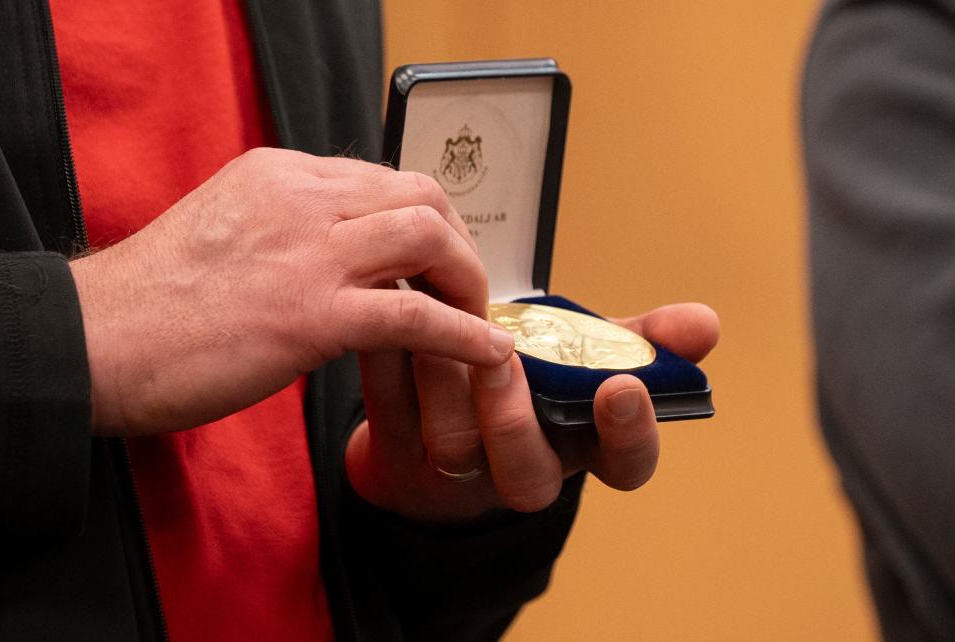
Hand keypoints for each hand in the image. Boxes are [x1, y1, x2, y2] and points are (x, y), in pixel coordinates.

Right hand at [69, 148, 512, 435]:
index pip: (383, 178)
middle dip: (460, 242)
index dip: (426, 219)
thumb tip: (345, 259)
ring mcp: (309, 253)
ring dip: (469, 280)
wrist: (94, 341)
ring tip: (480, 318)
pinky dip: (464, 334)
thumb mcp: (230, 234)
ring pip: (428, 238)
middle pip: (421, 196)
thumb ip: (289, 230)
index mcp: (280, 174)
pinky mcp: (311, 314)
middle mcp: (302, 198)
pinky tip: (489, 354)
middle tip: (468, 287)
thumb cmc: (153, 301)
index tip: (440, 258)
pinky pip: (415, 316)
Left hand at [346, 302, 718, 523]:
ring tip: (434, 313)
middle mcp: (521, 469)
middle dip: (515, 415)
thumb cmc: (527, 382)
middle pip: (528, 475)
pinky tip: (392, 312)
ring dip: (444, 375)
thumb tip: (706, 323)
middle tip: (505, 356)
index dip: (629, 434)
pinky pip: (389, 407)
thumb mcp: (587, 357)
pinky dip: (391, 356)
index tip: (623, 386)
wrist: (437, 419)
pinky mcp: (395, 451)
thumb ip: (642, 340)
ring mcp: (456, 469)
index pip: (625, 465)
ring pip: (452, 441)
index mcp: (580, 446)